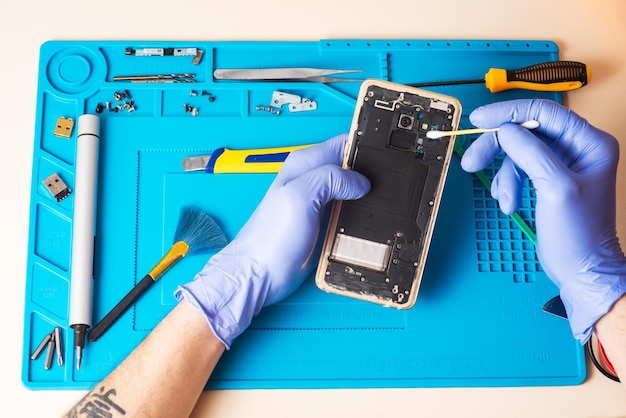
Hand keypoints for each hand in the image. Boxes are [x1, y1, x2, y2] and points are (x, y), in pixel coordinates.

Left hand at [175, 134, 369, 347]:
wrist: (261, 275)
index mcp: (304, 164)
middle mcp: (311, 179)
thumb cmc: (269, 239)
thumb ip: (330, 179)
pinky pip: (349, 210)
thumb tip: (359, 181)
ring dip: (367, 195)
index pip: (343, 142)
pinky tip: (369, 219)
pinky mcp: (323, 222)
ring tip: (383, 203)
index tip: (387, 155)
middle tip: (390, 183)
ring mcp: (318, 201)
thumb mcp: (299, 198)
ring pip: (353, 188)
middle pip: (351, 165)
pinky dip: (360, 213)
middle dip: (370, 172)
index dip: (366, 146)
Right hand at [460, 99, 625, 342]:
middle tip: (472, 161)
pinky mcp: (548, 179)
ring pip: (518, 152)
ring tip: (503, 198)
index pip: (544, 113)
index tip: (479, 119)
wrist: (581, 270)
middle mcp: (578, 148)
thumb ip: (530, 153)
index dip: (508, 113)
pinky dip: (508, 184)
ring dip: (504, 175)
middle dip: (498, 148)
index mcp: (590, 143)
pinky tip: (509, 202)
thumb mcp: (555, 188)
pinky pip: (519, 169)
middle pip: (526, 132)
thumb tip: (505, 130)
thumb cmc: (580, 235)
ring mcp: (562, 164)